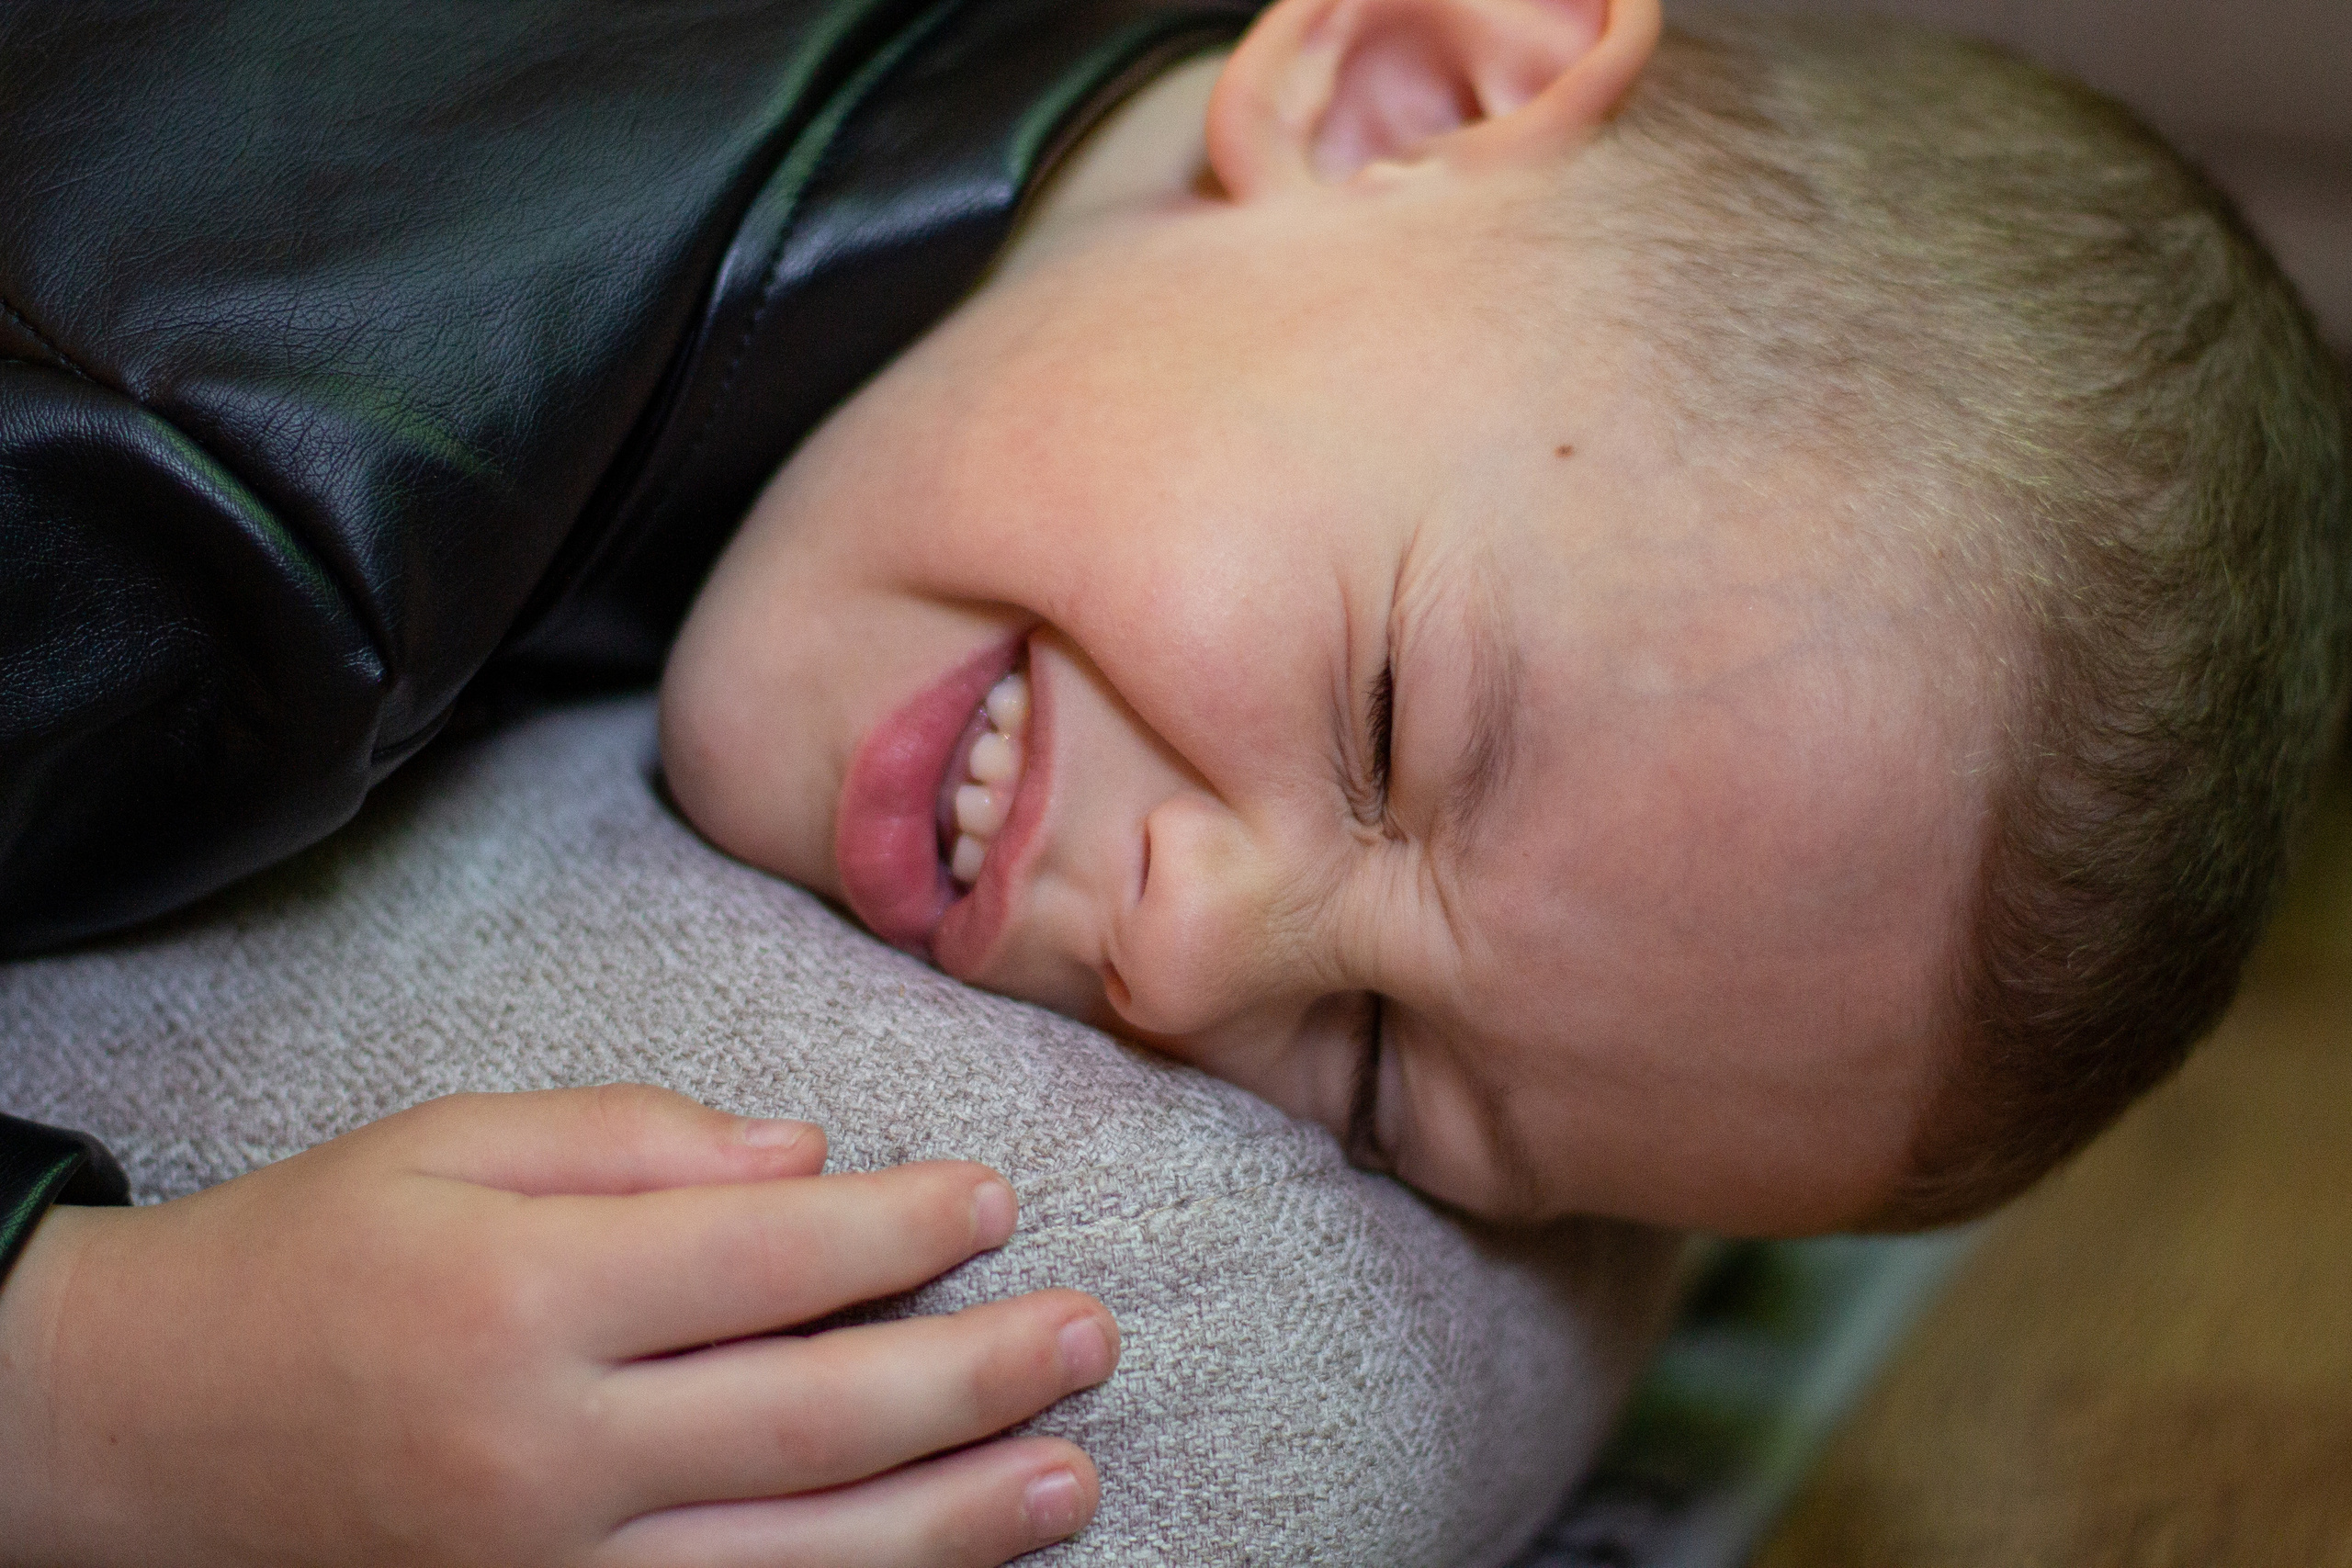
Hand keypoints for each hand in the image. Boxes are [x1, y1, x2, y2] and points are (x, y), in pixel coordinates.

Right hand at [0, 1085, 1117, 1566]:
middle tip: (1087, 1333)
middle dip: (971, 1377)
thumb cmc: (306, 1256)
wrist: (131, 1434)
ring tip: (1070, 1476)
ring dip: (951, 1524)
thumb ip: (638, 1139)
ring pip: (792, 1560)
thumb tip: (811, 1156)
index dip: (901, 1232)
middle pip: (811, 1419)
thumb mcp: (449, 1143)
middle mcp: (539, 1453)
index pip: (767, 1260)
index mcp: (521, 1295)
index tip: (993, 1201)